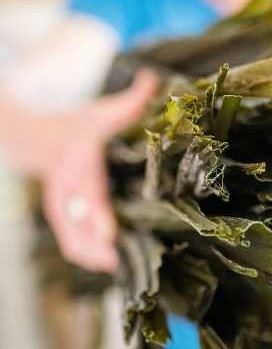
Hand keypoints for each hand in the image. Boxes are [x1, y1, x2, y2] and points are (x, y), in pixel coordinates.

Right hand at [19, 71, 158, 271]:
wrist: (39, 139)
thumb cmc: (81, 126)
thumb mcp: (103, 112)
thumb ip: (132, 100)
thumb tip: (155, 78)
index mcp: (79, 160)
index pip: (88, 188)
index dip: (97, 211)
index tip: (110, 233)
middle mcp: (67, 186)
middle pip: (77, 220)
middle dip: (95, 242)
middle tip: (116, 261)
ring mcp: (61, 205)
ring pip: (71, 236)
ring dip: (92, 255)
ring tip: (117, 270)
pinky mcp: (61, 218)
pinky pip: (71, 242)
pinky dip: (87, 256)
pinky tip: (110, 268)